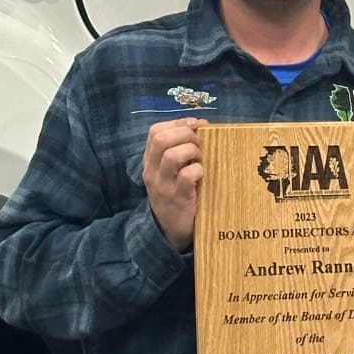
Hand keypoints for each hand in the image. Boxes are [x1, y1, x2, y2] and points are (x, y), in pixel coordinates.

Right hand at [142, 117, 206, 250]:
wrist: (169, 231)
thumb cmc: (177, 194)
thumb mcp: (171, 171)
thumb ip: (181, 149)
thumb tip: (202, 124)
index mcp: (151, 161)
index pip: (155, 131)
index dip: (177, 122)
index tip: (195, 124)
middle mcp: (153, 171)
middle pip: (161, 139)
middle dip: (185, 133)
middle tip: (199, 143)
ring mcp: (163, 185)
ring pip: (172, 155)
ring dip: (192, 151)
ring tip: (200, 158)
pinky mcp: (178, 198)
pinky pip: (187, 175)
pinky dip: (198, 170)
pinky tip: (202, 174)